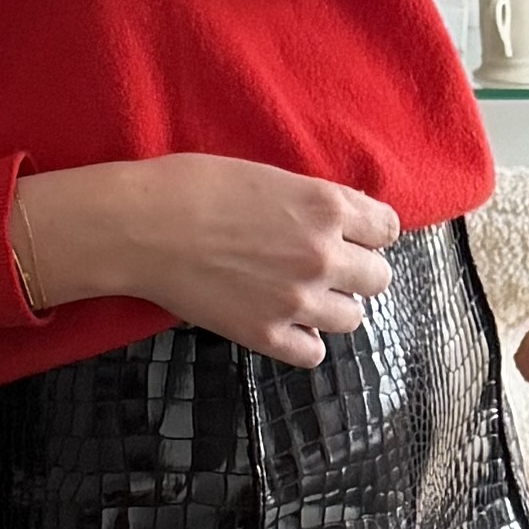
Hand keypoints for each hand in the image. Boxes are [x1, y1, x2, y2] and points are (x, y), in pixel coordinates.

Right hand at [13, 154, 399, 368]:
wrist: (141, 226)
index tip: (355, 236)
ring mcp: (297, 300)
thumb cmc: (193, 187)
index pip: (386, 228)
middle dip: (356, 270)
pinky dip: (304, 340)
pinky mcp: (267, 334)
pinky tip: (284, 323)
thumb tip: (343, 219)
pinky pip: (313, 352)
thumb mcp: (269, 175)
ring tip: (302, 294)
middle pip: (378, 277)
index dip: (370, 232)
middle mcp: (323, 254)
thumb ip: (314, 201)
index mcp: (326, 206)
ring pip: (352, 318)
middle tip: (325, 266)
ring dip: (333, 306)